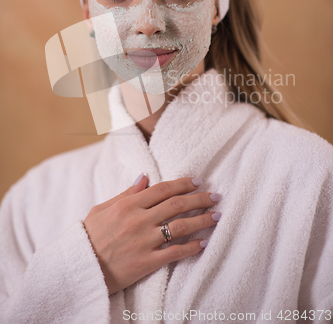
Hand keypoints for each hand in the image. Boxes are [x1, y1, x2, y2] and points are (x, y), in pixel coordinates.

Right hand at [83, 175, 220, 294]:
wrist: (80, 267)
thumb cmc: (89, 235)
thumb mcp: (103, 208)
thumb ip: (127, 193)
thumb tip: (145, 176)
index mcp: (129, 204)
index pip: (163, 189)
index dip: (183, 183)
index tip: (198, 181)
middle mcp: (139, 220)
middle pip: (177, 204)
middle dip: (200, 199)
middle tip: (215, 196)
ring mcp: (144, 241)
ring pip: (181, 227)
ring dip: (202, 220)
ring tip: (217, 216)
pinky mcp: (147, 263)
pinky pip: (175, 253)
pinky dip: (192, 247)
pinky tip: (204, 243)